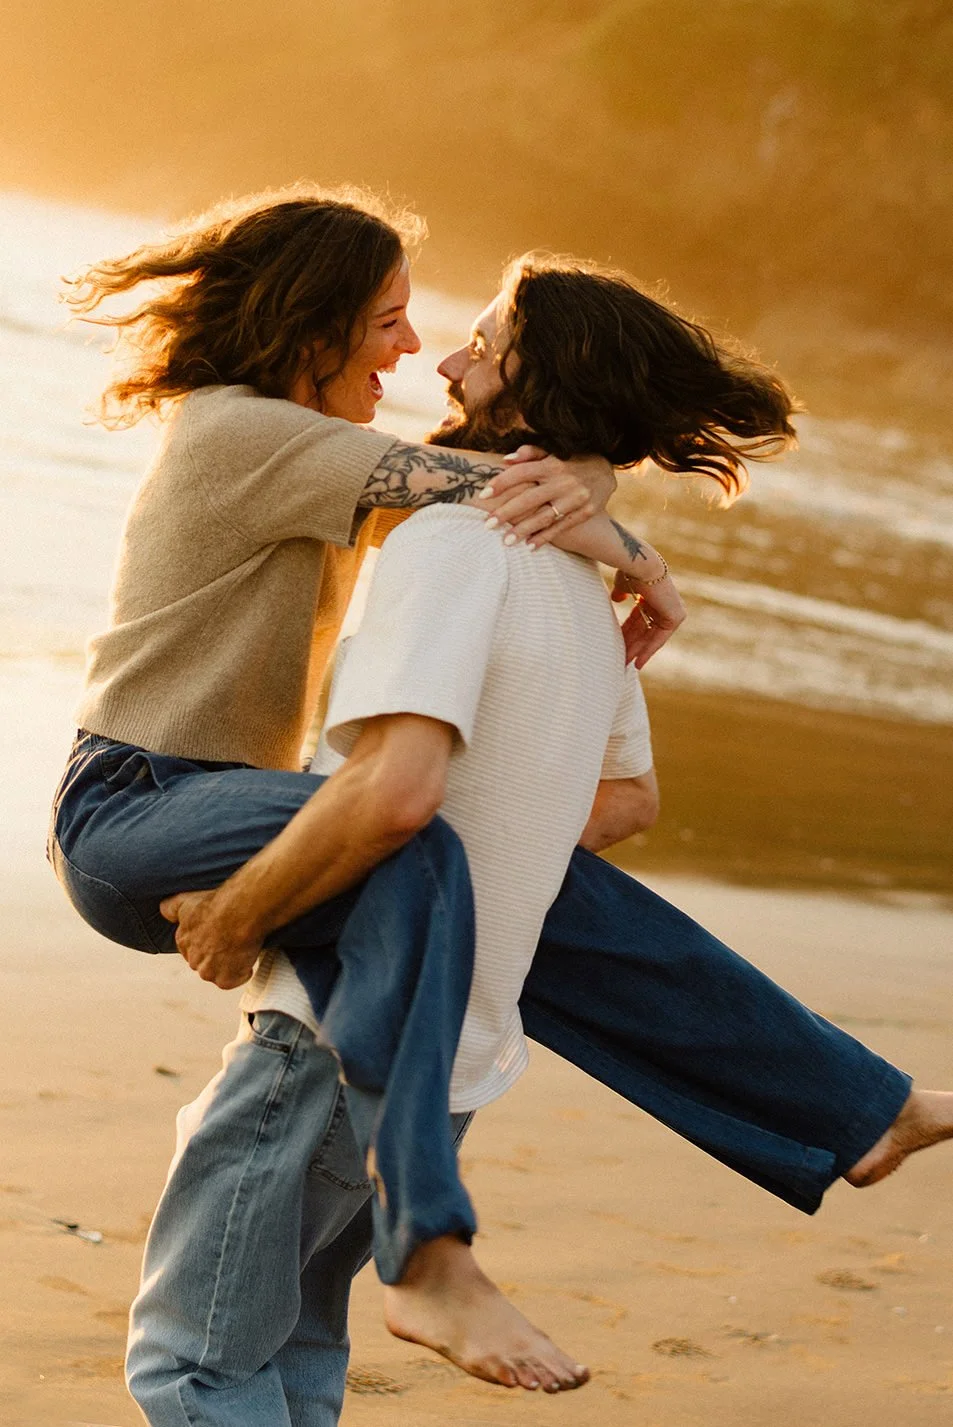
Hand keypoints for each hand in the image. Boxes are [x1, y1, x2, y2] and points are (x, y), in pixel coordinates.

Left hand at [160, 889, 262, 989]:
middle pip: (206, 963)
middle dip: (217, 955)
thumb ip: (170, 908)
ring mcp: (208, 972)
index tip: (219, 934)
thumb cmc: (217, 904)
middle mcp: (192, 960)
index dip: (208, 942)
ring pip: (219, 973)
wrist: (239, 912)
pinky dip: (243, 971)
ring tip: (241, 946)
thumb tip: (163, 911)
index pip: (193, 948)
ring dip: (230, 964)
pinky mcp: (225, 980)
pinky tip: (247, 955)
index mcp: (183, 942)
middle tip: (232, 940)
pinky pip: (236, 979)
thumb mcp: (187, 900)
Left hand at [478, 445, 616, 546]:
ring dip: (524, 530)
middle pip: (530, 498)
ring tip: (506, 541)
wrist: (607, 471)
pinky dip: (545, 537)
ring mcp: (576, 498)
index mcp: (553, 464)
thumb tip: (506, 460)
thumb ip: (531, 453)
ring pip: (545, 516)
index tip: (483, 495)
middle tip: (487, 525)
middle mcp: (564, 481)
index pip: (522, 473)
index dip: (501, 483)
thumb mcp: (554, 452)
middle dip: (507, 512)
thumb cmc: (572, 461)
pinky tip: (530, 546)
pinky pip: (562, 527)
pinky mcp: (586, 512)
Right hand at [611, 571, 686, 667]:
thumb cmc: (630, 571)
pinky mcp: (675, 616)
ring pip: (651, 636)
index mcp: (652, 595)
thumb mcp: (623, 585)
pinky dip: (648, 651)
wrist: (641, 565)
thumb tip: (615, 599)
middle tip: (621, 661)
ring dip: (638, 651)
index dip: (628, 633)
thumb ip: (621, 593)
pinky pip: (659, 639)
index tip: (619, 646)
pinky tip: (637, 663)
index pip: (639, 619)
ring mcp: (672, 610)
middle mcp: (664, 603)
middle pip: (645, 630)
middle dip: (632, 645)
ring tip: (625, 665)